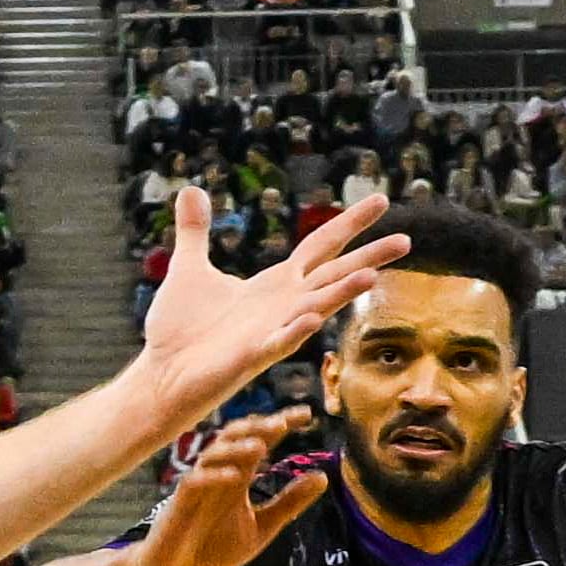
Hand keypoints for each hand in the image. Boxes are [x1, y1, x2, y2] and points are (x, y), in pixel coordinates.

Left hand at [134, 187, 408, 413]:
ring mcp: (270, 332)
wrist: (159, 377)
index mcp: (274, 284)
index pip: (321, 246)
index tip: (382, 200)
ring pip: (315, 308)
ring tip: (371, 276)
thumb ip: (195, 230)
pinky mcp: (250, 358)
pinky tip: (311, 319)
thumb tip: (191, 189)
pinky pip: (278, 343)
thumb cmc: (179, 330)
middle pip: (333, 275)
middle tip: (406, 240)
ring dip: (341, 294)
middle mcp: (282, 306)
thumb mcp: (188, 268)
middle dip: (368, 257)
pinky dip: (294, 331)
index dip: (350, 223)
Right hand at [134, 410, 333, 565]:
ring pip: (213, 454)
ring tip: (260, 447)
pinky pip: (194, 482)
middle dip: (256, 428)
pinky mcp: (179, 504)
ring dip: (236, 448)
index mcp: (238, 476)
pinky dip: (214, 477)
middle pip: (235, 438)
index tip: (306, 415)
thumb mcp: (261, 527)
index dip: (280, 424)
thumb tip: (323, 477)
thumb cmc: (213, 548)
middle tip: (282, 424)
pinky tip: (235, 477)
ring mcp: (198, 487)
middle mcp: (218, 474)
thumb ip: (288, 502)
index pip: (259, 440)